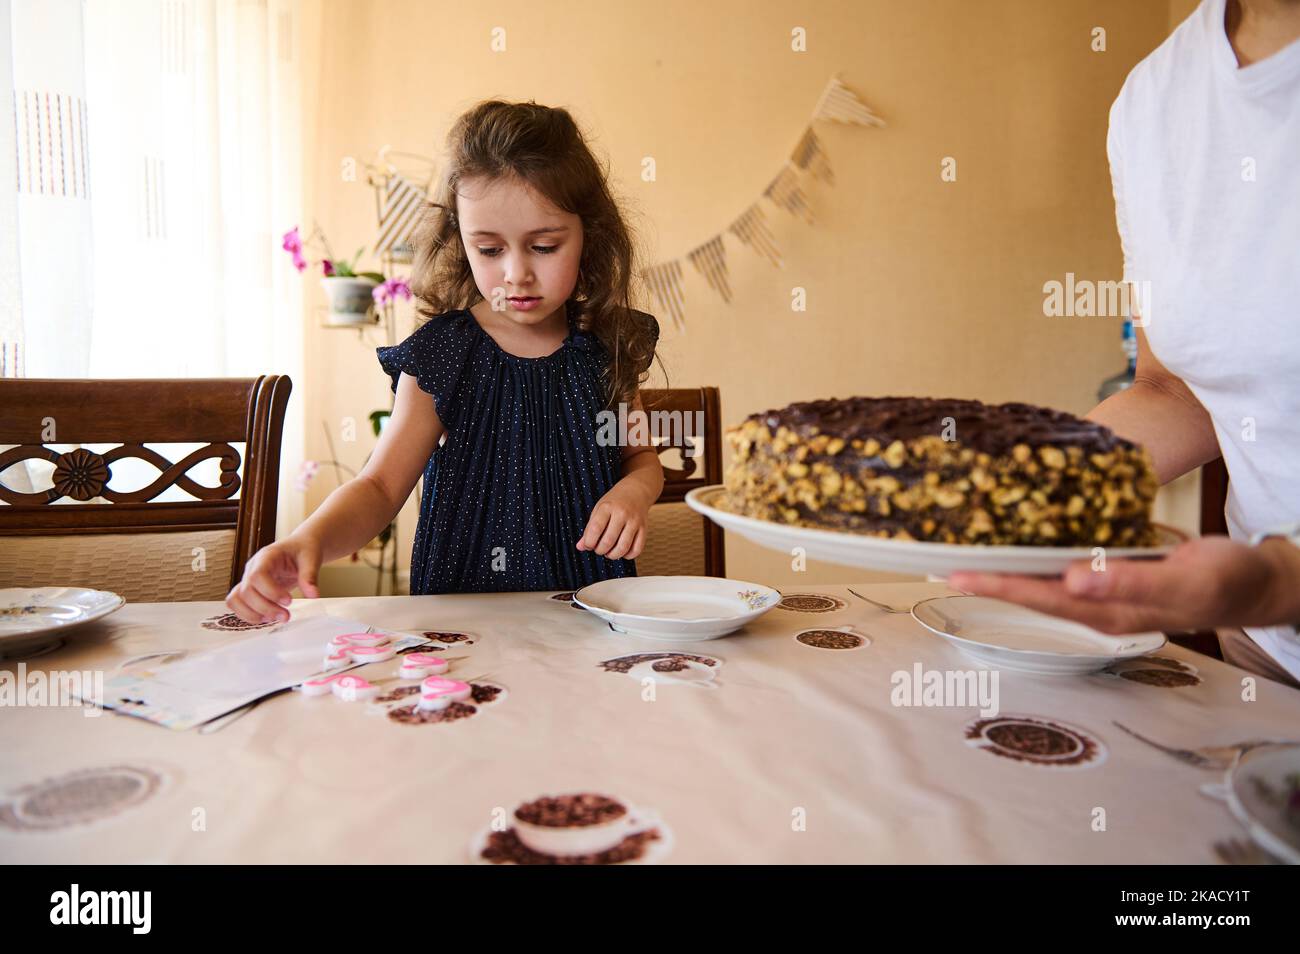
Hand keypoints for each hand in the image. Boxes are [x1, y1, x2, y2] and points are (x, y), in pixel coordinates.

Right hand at [225, 536, 321, 624]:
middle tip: (286, 615)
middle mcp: (253, 567)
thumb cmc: (303, 550)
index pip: (257, 575)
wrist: (300, 548)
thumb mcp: (311, 559)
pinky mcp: (250, 589)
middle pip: (246, 591)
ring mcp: (248, 579)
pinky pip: (238, 604)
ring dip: (254, 614)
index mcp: (266, 556)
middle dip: (265, 607)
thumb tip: (313, 595)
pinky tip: (267, 618)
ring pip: (237, 599)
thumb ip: (310, 576)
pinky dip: (249, 615)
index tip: (289, 600)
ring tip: (275, 618)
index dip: (270, 591)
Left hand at [576, 482, 651, 559]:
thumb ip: (589, 529)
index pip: (595, 529)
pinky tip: (622, 551)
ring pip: (623, 547)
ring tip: (609, 552)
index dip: (589, 542)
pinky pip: (637, 549)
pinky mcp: (644, 529)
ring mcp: (634, 521)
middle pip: (608, 541)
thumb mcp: (598, 510)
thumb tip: (580, 547)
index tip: (588, 545)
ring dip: (613, 555)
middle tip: (598, 549)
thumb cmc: (615, 502)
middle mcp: (622, 514)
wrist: (636, 491)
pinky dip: (627, 555)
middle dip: (600, 550)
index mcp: (607, 507)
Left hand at [948, 536, 1299, 634]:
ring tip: (959, 553)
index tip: (957, 574)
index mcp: (1108, 611)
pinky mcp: (1106, 576)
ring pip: (1039, 583)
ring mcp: (1098, 593)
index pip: (1040, 597)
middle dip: (984, 580)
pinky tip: (1011, 544)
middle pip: (1028, 593)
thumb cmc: (1222, 582)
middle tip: (938, 560)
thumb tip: (1076, 580)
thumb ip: (1130, 584)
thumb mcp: (1185, 581)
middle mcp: (1094, 605)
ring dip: (1001, 570)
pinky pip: (1059, 568)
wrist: (1250, 582)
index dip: (997, 587)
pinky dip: (1031, 557)